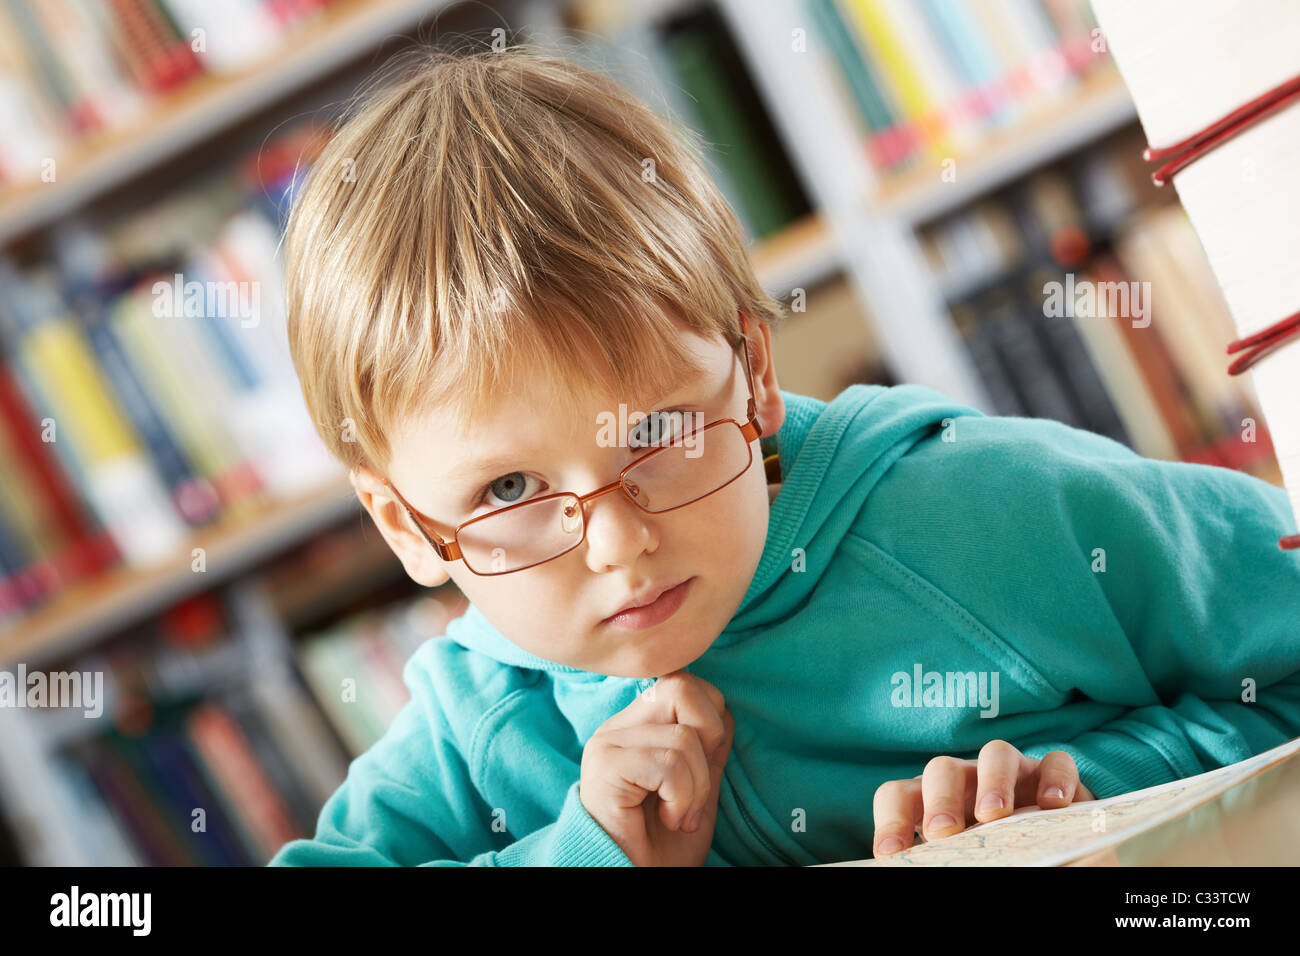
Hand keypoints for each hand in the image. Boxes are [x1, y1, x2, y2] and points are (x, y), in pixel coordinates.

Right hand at [580, 670, 733, 866]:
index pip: (684, 683)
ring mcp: (607, 744)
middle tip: (696, 788)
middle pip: (682, 688)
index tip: (703, 769)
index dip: (710, 719)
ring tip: (679, 815)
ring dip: (696, 788)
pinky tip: (668, 819)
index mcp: (637, 727)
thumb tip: (726, 714)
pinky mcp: (605, 766)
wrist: (629, 877)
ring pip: (683, 737)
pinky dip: (681, 800)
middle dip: (708, 739)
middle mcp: (617, 727)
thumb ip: (707, 752)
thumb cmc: (661, 845)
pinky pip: (669, 764)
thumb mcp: (696, 791)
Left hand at [872, 740, 1094, 857]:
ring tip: (994, 815)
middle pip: (942, 769)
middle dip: (940, 799)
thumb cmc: (988, 848)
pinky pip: (1055, 762)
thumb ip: (945, 859)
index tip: (891, 853)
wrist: (1046, 837)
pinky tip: (1053, 804)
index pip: (898, 796)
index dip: (891, 821)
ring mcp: (1010, 771)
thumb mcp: (963, 855)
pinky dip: (1055, 778)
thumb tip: (928, 869)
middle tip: (943, 832)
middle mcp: (966, 778)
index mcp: (932, 800)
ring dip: (993, 782)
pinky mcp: (1049, 774)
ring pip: (996, 754)